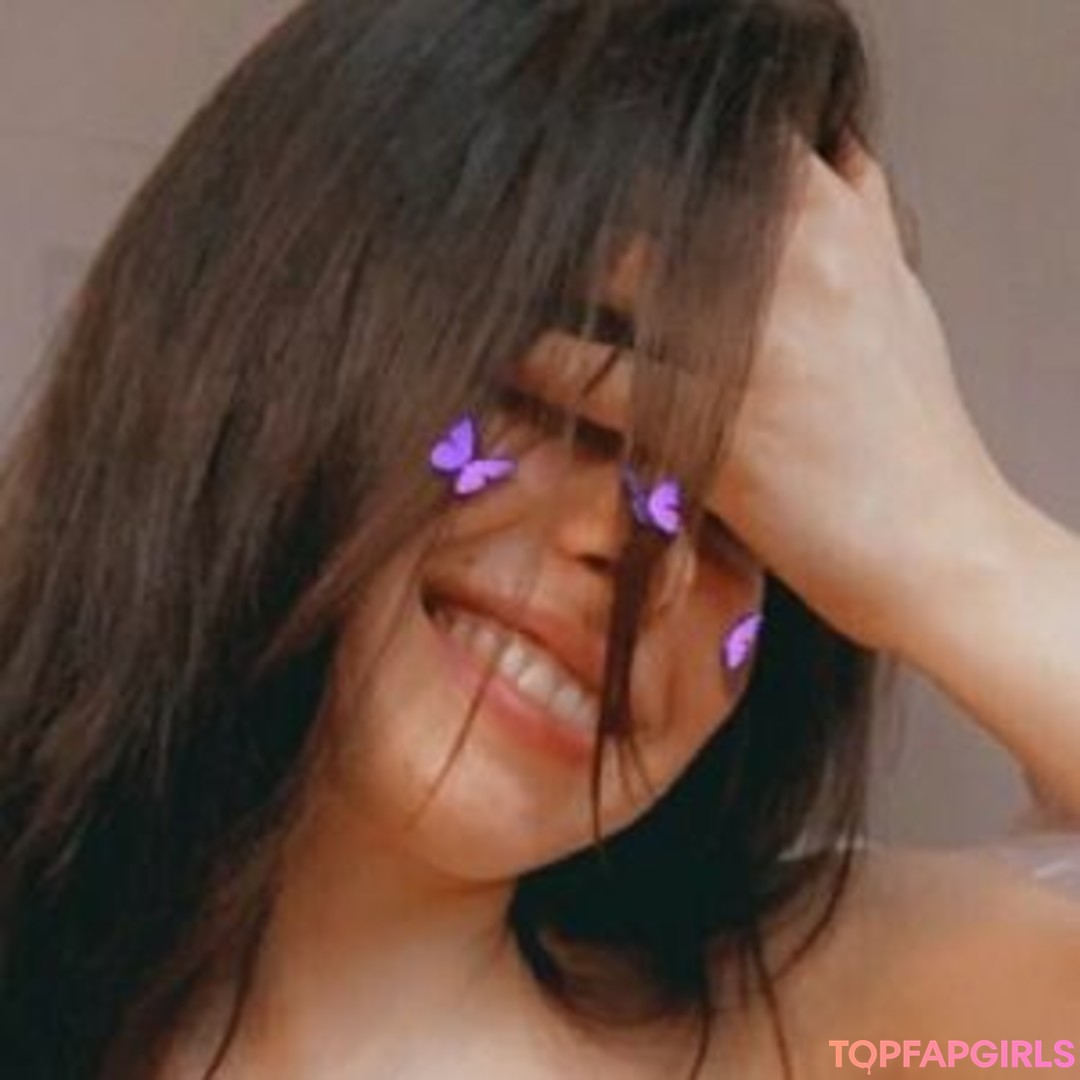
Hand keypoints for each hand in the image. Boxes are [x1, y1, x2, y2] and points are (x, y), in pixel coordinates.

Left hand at [516, 141, 1016, 652]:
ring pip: (611, 276)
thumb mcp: (901, 301)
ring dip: (551, 285)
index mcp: (839, 227)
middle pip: (653, 201)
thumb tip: (835, 160)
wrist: (937, 545)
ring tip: (513, 297)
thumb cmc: (915, 430)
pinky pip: (593, 376)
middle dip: (593, 225)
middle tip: (543, 251)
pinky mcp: (711, 426)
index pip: (730, 149)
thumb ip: (859, 224)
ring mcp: (750, 346)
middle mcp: (794, 269)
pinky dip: (541, 366)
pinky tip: (515, 366)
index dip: (657, 170)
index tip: (612, 201)